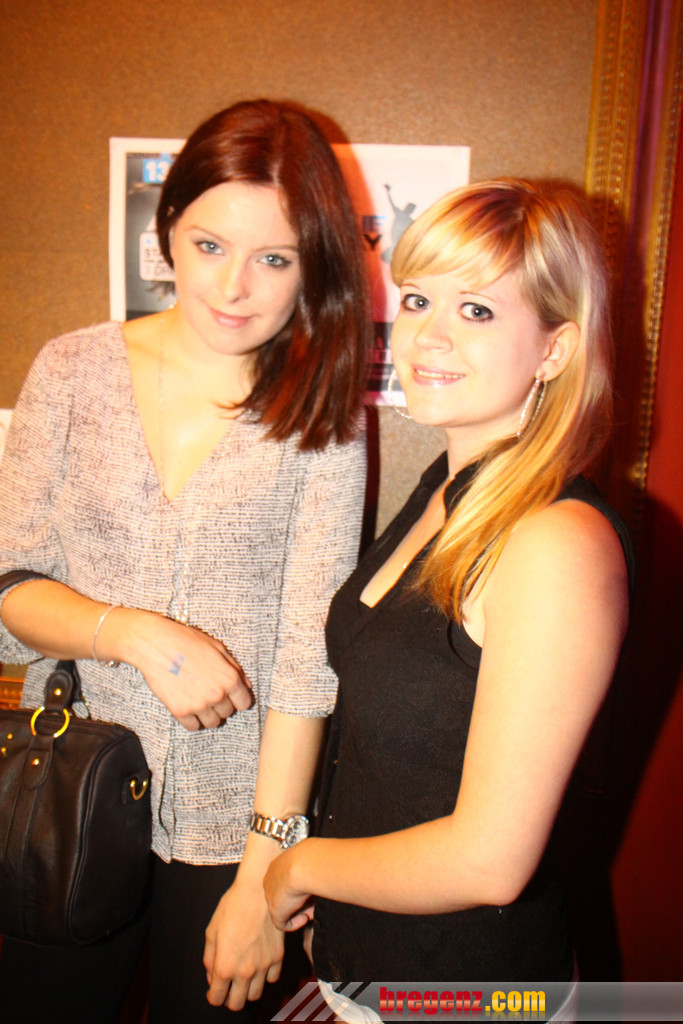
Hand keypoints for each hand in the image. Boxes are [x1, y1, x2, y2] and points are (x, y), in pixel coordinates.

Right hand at [113, 609, 252, 729]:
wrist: (157, 645)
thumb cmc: (187, 642)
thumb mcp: (217, 648)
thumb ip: (235, 668)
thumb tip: (247, 685)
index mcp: (229, 678)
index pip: (244, 703)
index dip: (237, 699)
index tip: (229, 697)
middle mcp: (217, 694)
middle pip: (227, 713)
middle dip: (221, 705)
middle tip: (208, 693)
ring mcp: (199, 705)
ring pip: (212, 723)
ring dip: (208, 715)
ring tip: (199, 701)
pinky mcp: (181, 711)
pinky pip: (193, 727)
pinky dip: (192, 720)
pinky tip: (188, 707)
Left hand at [204, 877, 283, 1009]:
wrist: (258, 890)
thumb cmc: (232, 907)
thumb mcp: (211, 931)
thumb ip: (209, 958)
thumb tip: (212, 976)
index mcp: (225, 966)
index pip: (217, 998)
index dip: (213, 995)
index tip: (214, 990)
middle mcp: (245, 971)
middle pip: (236, 1003)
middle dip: (229, 998)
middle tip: (228, 986)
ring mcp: (264, 966)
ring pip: (255, 995)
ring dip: (247, 989)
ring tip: (243, 977)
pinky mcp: (278, 957)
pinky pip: (271, 979)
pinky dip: (265, 977)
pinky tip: (259, 965)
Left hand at [263, 845, 314, 931]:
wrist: (303, 866)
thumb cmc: (309, 859)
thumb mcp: (308, 862)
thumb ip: (309, 872)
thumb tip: (316, 883)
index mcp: (278, 866)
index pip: (286, 880)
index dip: (300, 888)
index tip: (312, 891)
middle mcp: (271, 880)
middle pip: (286, 895)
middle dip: (301, 902)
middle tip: (314, 904)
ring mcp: (271, 896)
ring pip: (285, 909)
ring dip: (300, 911)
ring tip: (313, 910)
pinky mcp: (275, 911)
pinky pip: (283, 924)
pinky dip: (295, 923)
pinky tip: (306, 917)